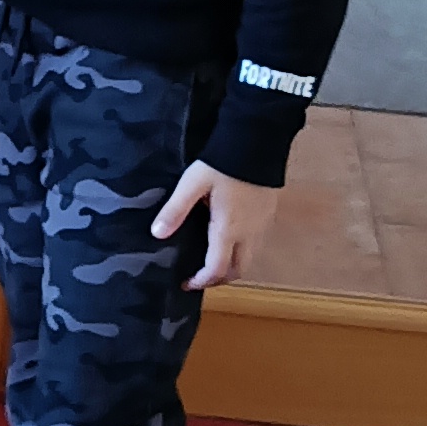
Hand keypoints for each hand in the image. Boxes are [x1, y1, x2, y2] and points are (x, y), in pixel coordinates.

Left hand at [152, 159, 276, 292]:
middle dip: (219, 279)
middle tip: (200, 276)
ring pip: (250, 259)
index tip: (186, 283)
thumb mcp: (193, 183)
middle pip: (238, 271)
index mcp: (228, 230)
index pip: (217, 269)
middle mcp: (250, 234)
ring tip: (212, 261)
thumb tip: (157, 234)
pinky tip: (229, 239)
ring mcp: (262, 225)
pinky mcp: (269, 215)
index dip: (201, 281)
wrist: (258, 142)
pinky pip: (257, 245)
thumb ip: (175, 209)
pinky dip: (242, 252)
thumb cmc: (223, 163)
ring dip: (231, 267)